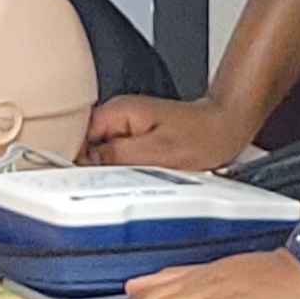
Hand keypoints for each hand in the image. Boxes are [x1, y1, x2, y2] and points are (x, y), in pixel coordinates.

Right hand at [82, 92, 251, 170]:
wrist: (225, 127)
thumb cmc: (202, 137)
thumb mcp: (157, 153)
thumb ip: (117, 157)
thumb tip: (84, 163)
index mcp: (118, 112)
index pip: (75, 136)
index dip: (74, 161)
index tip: (80, 183)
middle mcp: (117, 115)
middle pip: (84, 146)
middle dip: (90, 169)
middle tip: (111, 187)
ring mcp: (125, 126)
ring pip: (99, 153)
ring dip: (107, 172)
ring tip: (129, 182)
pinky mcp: (134, 137)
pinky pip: (115, 156)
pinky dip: (120, 171)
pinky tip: (135, 179)